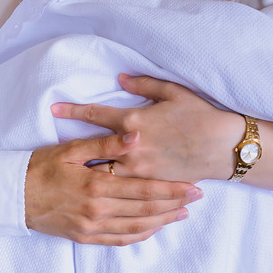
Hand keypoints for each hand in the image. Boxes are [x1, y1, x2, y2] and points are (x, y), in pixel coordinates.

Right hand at [25, 131, 199, 244]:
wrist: (11, 196)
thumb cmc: (40, 167)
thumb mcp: (70, 149)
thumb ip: (105, 143)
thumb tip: (136, 136)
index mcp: (97, 186)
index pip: (144, 189)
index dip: (171, 189)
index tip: (192, 187)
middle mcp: (97, 211)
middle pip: (146, 211)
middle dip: (174, 205)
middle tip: (196, 199)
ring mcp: (91, 227)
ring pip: (136, 228)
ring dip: (162, 222)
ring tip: (181, 214)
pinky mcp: (84, 237)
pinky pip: (119, 240)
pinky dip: (140, 236)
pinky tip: (153, 229)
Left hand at [51, 75, 245, 182]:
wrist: (224, 145)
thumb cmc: (200, 115)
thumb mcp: (173, 92)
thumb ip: (144, 84)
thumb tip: (121, 78)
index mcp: (134, 121)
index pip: (96, 115)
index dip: (73, 110)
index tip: (54, 108)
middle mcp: (132, 147)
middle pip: (92, 150)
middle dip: (70, 150)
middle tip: (48, 153)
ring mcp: (141, 169)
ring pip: (104, 175)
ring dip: (86, 175)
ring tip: (66, 178)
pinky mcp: (151, 184)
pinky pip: (124, 190)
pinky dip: (110, 191)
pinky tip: (96, 194)